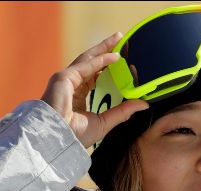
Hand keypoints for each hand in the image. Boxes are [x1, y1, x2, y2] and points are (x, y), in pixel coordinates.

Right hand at [41, 32, 147, 147]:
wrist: (58, 140)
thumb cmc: (75, 136)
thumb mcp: (105, 122)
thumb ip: (123, 111)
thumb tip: (143, 103)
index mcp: (77, 97)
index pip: (95, 77)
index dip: (108, 68)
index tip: (124, 63)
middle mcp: (71, 85)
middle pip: (91, 63)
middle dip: (106, 50)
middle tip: (120, 41)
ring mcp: (66, 80)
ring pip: (88, 58)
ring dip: (104, 48)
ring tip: (118, 39)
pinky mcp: (65, 78)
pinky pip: (86, 65)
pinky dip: (101, 60)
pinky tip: (115, 56)